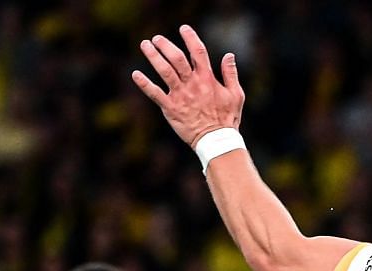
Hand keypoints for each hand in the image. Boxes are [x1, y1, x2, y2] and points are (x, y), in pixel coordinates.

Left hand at [131, 23, 243, 147]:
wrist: (216, 141)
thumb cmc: (227, 119)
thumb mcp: (236, 94)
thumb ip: (231, 73)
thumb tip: (229, 55)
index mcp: (208, 78)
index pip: (198, 52)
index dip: (190, 38)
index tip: (183, 28)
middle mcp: (193, 84)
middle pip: (177, 58)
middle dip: (166, 45)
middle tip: (157, 38)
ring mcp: (180, 96)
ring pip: (165, 71)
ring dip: (153, 56)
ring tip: (145, 45)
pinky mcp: (171, 108)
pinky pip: (155, 93)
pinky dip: (144, 83)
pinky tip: (135, 74)